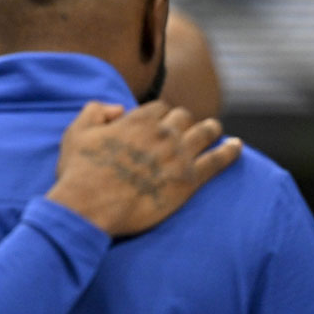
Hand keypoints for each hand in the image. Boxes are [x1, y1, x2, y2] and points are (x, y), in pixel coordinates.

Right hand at [45, 100, 241, 235]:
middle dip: (183, 120)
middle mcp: (163, 133)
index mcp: (138, 119)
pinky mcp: (189, 181)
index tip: (158, 123)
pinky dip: (230, 151)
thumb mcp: (76, 132)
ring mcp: (179, 156)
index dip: (160, 114)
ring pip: (205, 132)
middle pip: (184, 116)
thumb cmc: (79, 172)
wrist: (89, 207)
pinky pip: (218, 160)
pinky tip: (237, 146)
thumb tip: (120, 108)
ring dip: (209, 128)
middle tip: (184, 129)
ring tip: (214, 129)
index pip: (160, 107)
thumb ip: (96, 110)